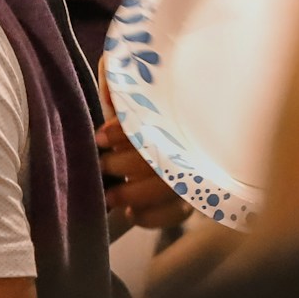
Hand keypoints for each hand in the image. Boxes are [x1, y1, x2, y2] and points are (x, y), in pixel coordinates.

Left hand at [96, 71, 193, 231]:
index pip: (155, 122)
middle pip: (165, 159)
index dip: (125, 132)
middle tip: (102, 164)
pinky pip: (178, 213)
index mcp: (179, 111)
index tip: (101, 137)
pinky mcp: (193, 197)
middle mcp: (194, 143)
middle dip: (126, 164)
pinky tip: (132, 213)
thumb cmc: (142, 108)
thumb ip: (121, 83)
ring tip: (110, 195)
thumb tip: (110, 80)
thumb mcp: (131, 89)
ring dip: (136, 194)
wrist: (169, 126)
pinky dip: (154, 217)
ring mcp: (197, 172)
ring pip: (172, 189)